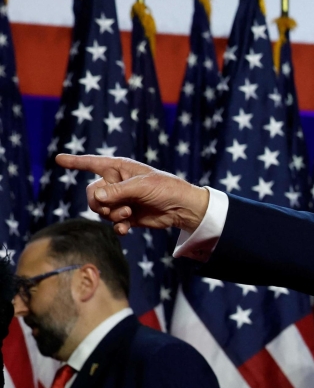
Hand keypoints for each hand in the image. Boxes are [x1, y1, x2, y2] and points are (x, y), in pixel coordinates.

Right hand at [55, 154, 209, 234]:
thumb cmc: (165, 189)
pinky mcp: (127, 215)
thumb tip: (95, 196)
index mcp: (120, 168)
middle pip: (92, 193)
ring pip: (100, 209)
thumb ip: (117, 191)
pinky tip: (126, 229)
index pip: (93, 163)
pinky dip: (117, 226)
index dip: (75, 162)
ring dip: (112, 214)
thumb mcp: (141, 187)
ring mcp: (121, 199)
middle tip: (120, 207)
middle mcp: (117, 183)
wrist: (182, 208)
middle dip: (101, 203)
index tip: (58, 159)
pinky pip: (112, 222)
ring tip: (129, 213)